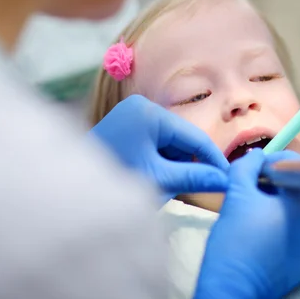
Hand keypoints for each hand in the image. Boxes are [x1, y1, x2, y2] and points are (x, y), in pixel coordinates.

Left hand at [89, 95, 228, 196]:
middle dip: (191, 163)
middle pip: (181, 138)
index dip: (214, 159)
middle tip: (200, 188)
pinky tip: (155, 178)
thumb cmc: (115, 180)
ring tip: (167, 186)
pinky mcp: (125, 127)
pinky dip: (161, 161)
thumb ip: (195, 178)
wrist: (70, 191)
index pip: (194, 136)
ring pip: (169, 142)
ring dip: (175, 164)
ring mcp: (131, 116)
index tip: (229, 178)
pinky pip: (155, 143)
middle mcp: (140, 107)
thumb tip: (226, 181)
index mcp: (149, 113)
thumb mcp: (159, 180)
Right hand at [188, 149, 299, 298]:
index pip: (293, 164)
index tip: (251, 168)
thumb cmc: (234, 239)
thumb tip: (257, 155)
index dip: (270, 160)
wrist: (233, 290)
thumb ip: (247, 166)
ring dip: (284, 202)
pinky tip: (268, 228)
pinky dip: (290, 223)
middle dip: (277, 182)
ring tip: (258, 209)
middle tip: (252, 188)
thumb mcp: (236, 195)